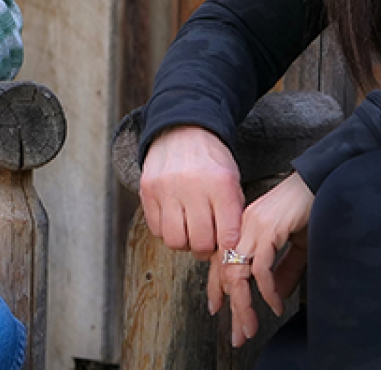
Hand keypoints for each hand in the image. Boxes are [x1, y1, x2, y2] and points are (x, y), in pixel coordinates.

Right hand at [139, 125, 243, 260]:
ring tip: (188, 231)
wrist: (183, 130)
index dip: (229, 250)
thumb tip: (230, 251)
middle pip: (199, 243)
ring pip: (175, 241)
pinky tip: (174, 219)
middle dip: (205, 249)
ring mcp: (166, 189)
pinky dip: (166, 231)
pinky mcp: (147, 190)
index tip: (227, 248)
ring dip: (184, 242)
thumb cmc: (211, 161)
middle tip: (207, 242)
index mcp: (221, 185)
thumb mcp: (232, 181)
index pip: (227, 236)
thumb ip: (232, 214)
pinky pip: (156, 229)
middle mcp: (192, 187)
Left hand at [209, 171, 312, 346]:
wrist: (321, 182)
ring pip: (237, 274)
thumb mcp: (295, 245)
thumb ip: (284, 268)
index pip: (221, 262)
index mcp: (243, 228)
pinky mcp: (267, 229)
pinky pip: (261, 268)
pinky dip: (267, 291)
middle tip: (237, 334)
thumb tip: (277, 294)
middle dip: (231, 307)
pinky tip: (275, 305)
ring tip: (251, 326)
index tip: (217, 310)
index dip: (216, 288)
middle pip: (226, 273)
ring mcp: (252, 228)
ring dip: (244, 305)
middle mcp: (242, 227)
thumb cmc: (309, 209)